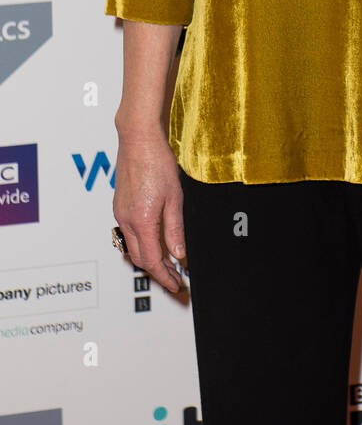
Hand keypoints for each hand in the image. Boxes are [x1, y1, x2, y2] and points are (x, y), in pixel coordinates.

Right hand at [112, 130, 187, 294]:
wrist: (138, 140)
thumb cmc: (158, 162)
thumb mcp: (175, 198)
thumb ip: (175, 229)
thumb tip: (179, 254)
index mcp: (141, 221)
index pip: (152, 260)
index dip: (165, 276)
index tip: (176, 285)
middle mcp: (126, 219)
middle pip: (139, 257)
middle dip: (157, 271)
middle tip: (175, 277)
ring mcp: (120, 212)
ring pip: (132, 246)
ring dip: (149, 257)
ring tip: (168, 262)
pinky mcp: (119, 205)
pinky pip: (129, 232)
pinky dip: (142, 243)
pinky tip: (155, 240)